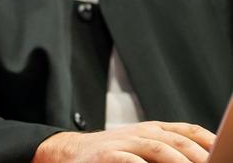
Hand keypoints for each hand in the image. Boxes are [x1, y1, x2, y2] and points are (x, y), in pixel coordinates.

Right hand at [33, 121, 215, 162]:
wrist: (71, 153)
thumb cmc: (113, 154)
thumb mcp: (142, 145)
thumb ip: (168, 148)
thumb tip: (203, 158)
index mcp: (153, 129)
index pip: (188, 130)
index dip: (209, 141)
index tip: (224, 154)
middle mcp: (141, 132)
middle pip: (178, 141)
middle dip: (200, 155)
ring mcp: (124, 142)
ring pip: (159, 149)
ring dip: (180, 162)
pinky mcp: (109, 156)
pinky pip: (131, 161)